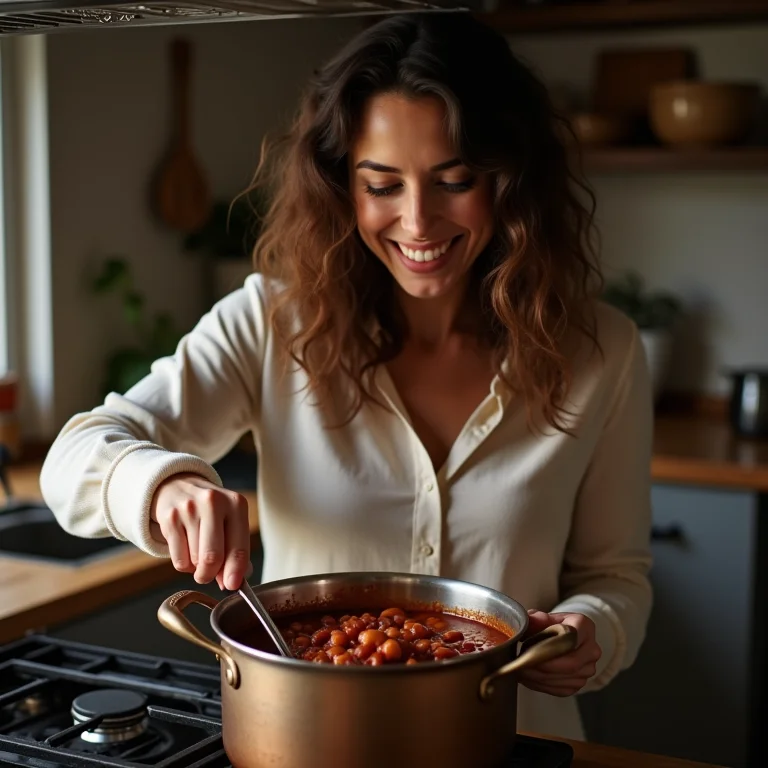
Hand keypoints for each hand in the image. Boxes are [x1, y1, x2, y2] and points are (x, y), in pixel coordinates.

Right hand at [150, 473, 251, 590]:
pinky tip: (186, 548)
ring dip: (197, 567)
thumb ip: (235, 550)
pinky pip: (178, 560)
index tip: (232, 585)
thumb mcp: (230, 521)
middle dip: (211, 574)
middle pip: (213, 557)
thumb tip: (233, 581)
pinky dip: (184, 564)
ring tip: (198, 552)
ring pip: (194, 561)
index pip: (238, 546)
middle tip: (210, 575)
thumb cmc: (210, 510)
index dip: (236, 571)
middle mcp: (213, 503)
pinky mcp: (169, 518)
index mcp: (236, 504)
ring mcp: (189, 509)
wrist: (178, 486)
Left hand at [518, 610, 600, 696]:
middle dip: (543, 667)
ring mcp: (588, 669)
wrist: (562, 639)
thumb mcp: (542, 617)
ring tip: (521, 671)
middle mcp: (592, 649)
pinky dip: (543, 686)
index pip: (571, 640)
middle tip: (522, 665)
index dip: (550, 647)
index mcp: (584, 626)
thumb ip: (536, 618)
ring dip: (540, 678)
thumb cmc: (550, 626)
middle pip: (571, 664)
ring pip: (566, 679)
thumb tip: (534, 619)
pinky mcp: (580, 683)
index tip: (529, 651)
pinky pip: (563, 689)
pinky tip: (529, 679)